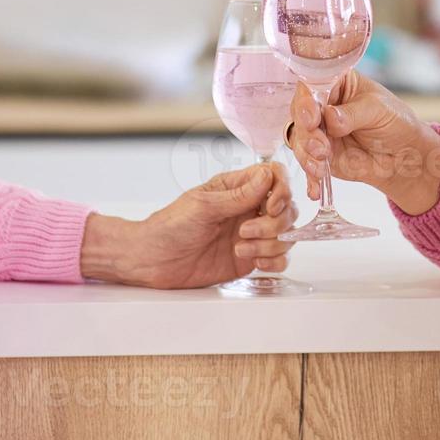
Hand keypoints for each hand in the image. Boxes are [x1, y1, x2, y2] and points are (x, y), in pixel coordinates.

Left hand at [79, 161, 298, 288]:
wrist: (153, 261)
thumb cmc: (170, 227)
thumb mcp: (203, 207)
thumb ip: (238, 195)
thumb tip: (266, 176)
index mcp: (237, 187)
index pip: (275, 177)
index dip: (282, 190)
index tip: (271, 206)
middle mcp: (248, 208)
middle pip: (287, 208)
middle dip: (275, 223)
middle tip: (245, 232)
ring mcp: (251, 234)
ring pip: (285, 234)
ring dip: (271, 244)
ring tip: (241, 248)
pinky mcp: (250, 258)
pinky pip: (279, 259)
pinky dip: (274, 262)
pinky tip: (255, 262)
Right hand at [286, 70, 439, 215]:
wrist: (405, 158)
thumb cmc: (395, 122)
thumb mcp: (378, 110)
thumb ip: (353, 113)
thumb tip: (330, 117)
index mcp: (336, 82)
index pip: (312, 84)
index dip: (307, 100)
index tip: (312, 116)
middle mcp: (322, 105)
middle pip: (300, 112)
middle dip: (306, 132)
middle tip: (320, 147)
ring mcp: (319, 131)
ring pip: (299, 139)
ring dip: (306, 155)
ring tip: (320, 167)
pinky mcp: (319, 155)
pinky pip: (307, 164)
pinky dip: (310, 177)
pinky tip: (316, 189)